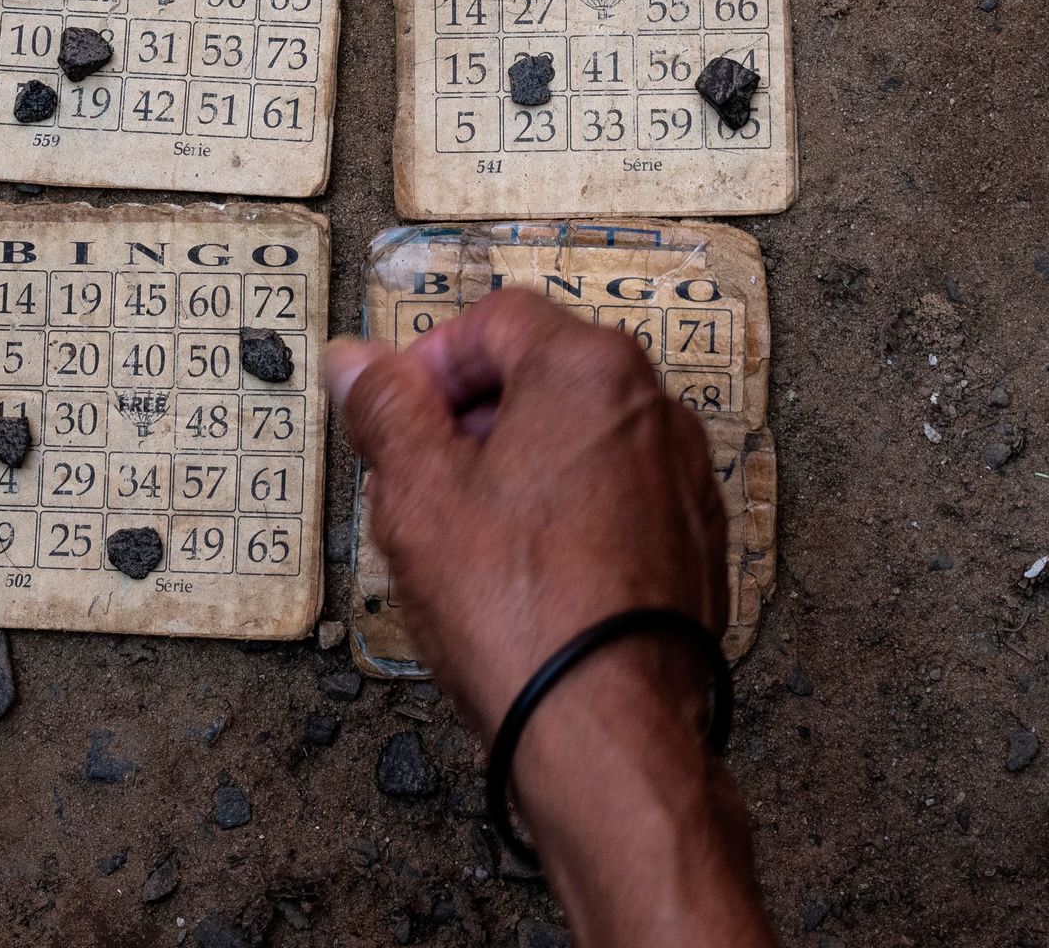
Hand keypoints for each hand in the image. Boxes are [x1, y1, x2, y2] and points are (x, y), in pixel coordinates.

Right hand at [324, 288, 774, 947]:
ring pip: (575, 444)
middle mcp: (652, 408)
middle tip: (417, 483)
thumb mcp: (418, 493)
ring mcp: (681, 477)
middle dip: (468, 424)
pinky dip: (562, 522)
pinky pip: (611, 502)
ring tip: (463, 546)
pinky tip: (520, 583)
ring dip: (513, 474)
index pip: (495, 319)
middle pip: (540, 378)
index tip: (395, 416)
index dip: (429, 364)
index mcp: (590, 369)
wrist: (608, 729)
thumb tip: (359, 362)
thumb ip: (385, 408)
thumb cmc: (524, 613)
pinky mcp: (690, 542)